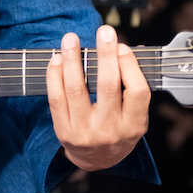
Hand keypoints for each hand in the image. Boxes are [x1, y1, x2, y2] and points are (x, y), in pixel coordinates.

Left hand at [46, 24, 148, 170]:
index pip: (137, 92)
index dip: (130, 66)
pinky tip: (57, 59)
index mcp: (133, 125)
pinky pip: (56, 97)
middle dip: (106, 55)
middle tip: (104, 32)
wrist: (96, 160)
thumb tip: (122, 50)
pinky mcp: (63, 130)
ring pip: (77, 89)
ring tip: (71, 39)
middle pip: (108, 87)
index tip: (122, 46)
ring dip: (73, 60)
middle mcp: (110, 129)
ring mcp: (84, 131)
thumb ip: (132, 90)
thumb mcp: (134, 118)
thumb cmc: (118, 131)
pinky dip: (55, 75)